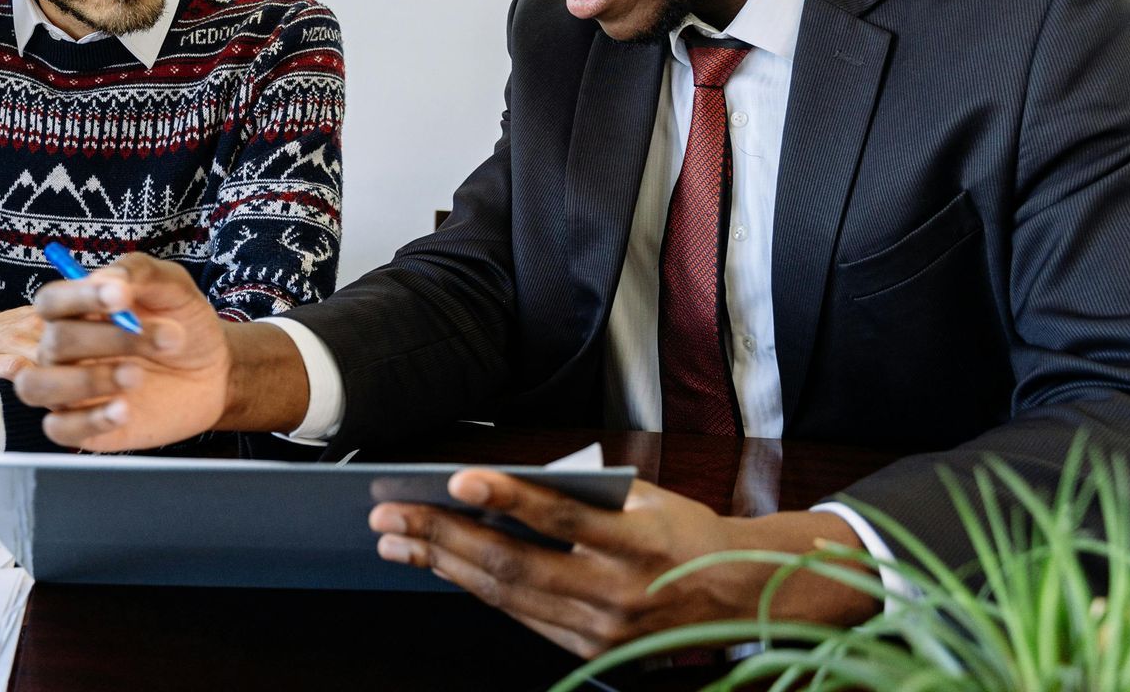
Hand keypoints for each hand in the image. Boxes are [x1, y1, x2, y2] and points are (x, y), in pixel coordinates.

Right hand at [14, 253, 233, 449]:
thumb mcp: (172, 287)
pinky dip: (87, 420)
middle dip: (109, 339)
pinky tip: (124, 410)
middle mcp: (63, 350)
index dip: (79, 297)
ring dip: (85, 380)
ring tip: (136, 375)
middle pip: (55, 343)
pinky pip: (59, 429)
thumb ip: (139, 273)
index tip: (121, 296)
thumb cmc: (184, 323)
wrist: (214, 371)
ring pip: (38, 387)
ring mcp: (69, 390)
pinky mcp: (83, 427)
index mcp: (76, 310)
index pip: (51, 301)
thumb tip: (107, 279)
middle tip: (166, 338)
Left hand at [368, 472, 876, 658]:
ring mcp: (602, 631)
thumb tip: (504, 484)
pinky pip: (522, 616)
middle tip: (390, 514)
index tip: (456, 478)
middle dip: (443, 538)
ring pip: (508, 597)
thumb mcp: (646, 498)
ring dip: (444, 565)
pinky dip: (476, 587)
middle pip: (516, 566)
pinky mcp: (591, 651)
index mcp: (638, 544)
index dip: (508, 498)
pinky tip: (440, 564)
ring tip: (395, 540)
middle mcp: (617, 594)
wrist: (738, 597)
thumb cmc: (684, 532)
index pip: (561, 519)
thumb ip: (582, 495)